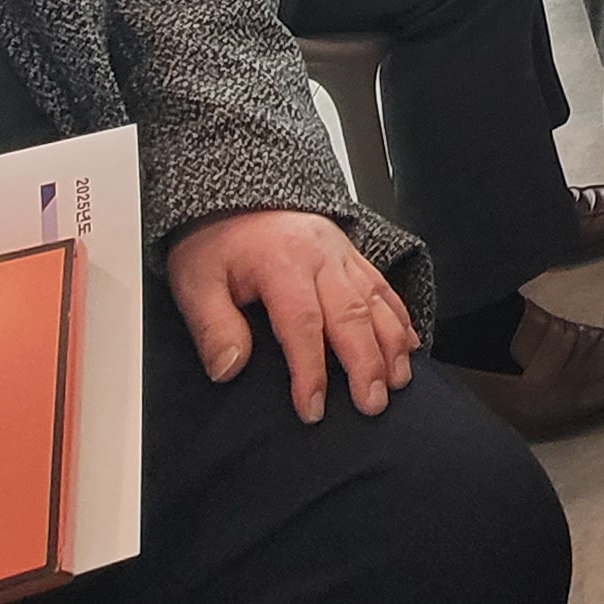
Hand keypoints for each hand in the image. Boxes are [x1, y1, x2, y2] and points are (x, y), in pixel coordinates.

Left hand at [168, 207, 417, 423]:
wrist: (234, 195)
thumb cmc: (216, 242)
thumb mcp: (195, 282)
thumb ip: (213, 326)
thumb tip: (229, 370)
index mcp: (281, 262)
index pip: (303, 323)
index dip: (310, 370)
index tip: (311, 409)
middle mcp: (320, 256)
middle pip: (352, 314)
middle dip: (366, 364)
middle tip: (371, 404)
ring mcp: (341, 254)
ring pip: (376, 300)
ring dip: (391, 344)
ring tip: (397, 382)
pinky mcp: (351, 254)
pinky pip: (383, 286)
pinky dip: (400, 317)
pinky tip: (409, 344)